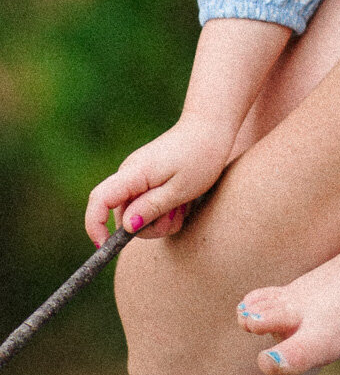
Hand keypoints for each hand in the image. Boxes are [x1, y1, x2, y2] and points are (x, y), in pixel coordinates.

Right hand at [84, 117, 231, 244]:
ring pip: (138, 214)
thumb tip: (126, 227)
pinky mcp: (148, 179)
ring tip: (182, 205)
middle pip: (123, 215)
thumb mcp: (179, 189)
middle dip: (148, 226)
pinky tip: (182, 202)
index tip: (104, 246)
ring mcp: (138, 177)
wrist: (211, 129)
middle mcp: (130, 174)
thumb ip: (151, 208)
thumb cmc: (200, 157)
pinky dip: (164, 211)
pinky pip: (148, 205)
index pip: (99, 200)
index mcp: (133, 174)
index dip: (95, 225)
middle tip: (176, 215)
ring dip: (161, 219)